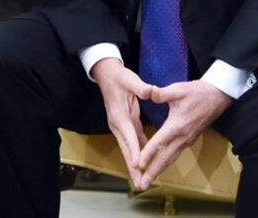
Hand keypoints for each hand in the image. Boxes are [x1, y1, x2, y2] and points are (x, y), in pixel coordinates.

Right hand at [91, 58, 154, 188]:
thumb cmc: (119, 77)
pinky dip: (138, 156)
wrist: (106, 75)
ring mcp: (119, 127)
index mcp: (119, 116)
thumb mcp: (130, 79)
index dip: (135, 151)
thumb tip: (151, 91)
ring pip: (128, 150)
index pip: (129, 136)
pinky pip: (132, 144)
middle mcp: (117, 125)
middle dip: (133, 168)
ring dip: (135, 166)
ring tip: (142, 181)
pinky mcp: (124, 126)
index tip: (140, 165)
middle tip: (140, 184)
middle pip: (127, 150)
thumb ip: (141, 87)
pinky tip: (145, 165)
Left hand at [135, 80, 232, 189]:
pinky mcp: (189, 139)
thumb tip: (148, 92)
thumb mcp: (178, 89)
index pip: (160, 142)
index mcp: (177, 125)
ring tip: (148, 181)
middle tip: (142, 185)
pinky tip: (159, 166)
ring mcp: (187, 140)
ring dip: (158, 170)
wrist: (219, 96)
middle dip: (153, 172)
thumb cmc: (198, 92)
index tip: (138, 165)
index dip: (148, 154)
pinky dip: (165, 163)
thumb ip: (161, 93)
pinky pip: (175, 154)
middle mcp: (182, 137)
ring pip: (171, 158)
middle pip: (165, 158)